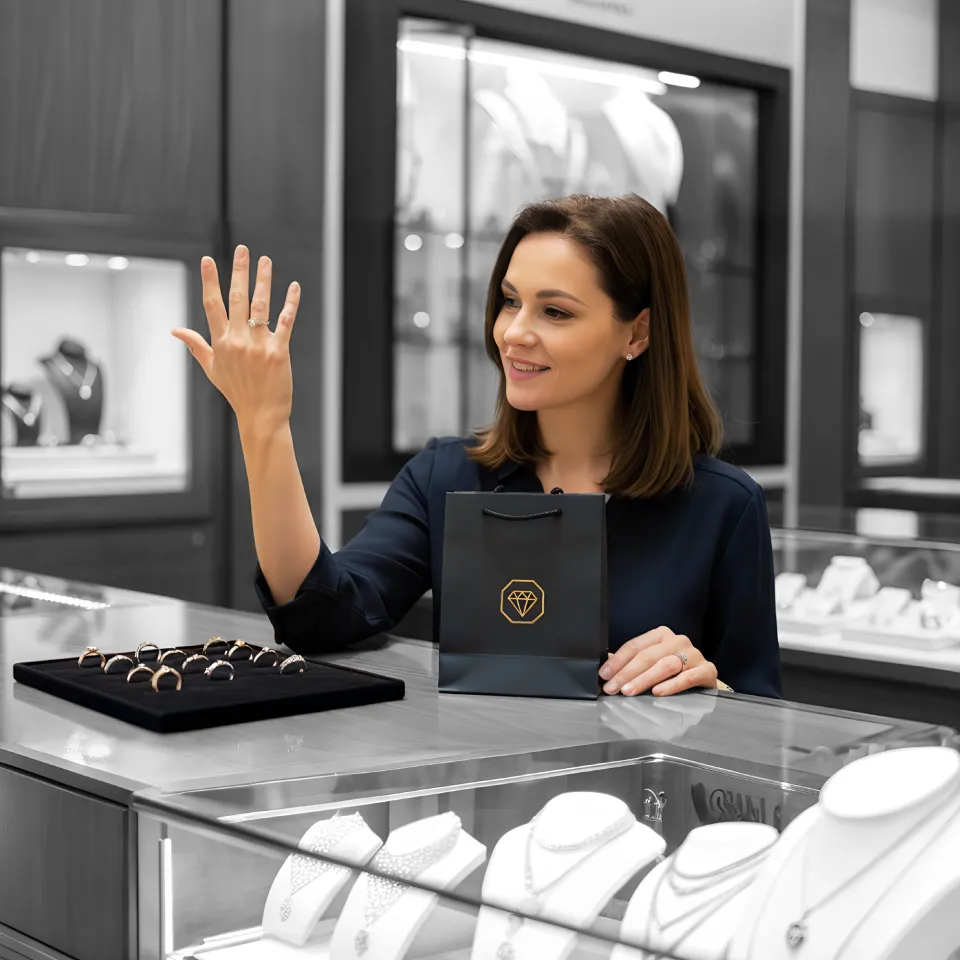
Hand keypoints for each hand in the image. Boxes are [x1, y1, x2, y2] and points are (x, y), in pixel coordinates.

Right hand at [171, 246, 300, 431]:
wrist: (260, 415)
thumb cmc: (236, 392)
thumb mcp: (212, 368)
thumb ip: (195, 345)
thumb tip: (175, 330)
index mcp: (220, 343)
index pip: (212, 305)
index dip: (209, 281)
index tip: (208, 260)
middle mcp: (238, 341)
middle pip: (237, 299)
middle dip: (239, 272)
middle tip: (243, 249)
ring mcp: (258, 346)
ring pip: (261, 306)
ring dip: (264, 281)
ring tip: (266, 261)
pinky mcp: (279, 352)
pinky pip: (286, 322)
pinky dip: (290, 304)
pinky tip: (294, 287)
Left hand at [598, 626, 718, 696]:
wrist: (703, 683)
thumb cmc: (672, 674)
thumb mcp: (651, 664)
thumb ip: (630, 664)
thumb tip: (606, 669)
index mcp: (661, 635)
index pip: (635, 646)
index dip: (617, 661)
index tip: (604, 675)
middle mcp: (678, 641)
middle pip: (647, 656)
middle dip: (627, 673)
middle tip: (613, 688)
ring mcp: (694, 654)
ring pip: (665, 665)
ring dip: (644, 679)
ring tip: (629, 691)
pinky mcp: (707, 670)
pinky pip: (687, 677)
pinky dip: (671, 685)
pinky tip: (657, 692)